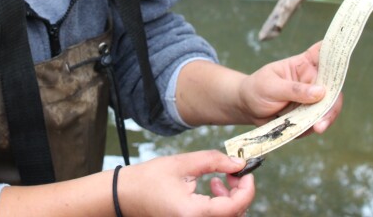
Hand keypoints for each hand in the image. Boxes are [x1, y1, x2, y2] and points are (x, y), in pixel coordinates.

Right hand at [119, 150, 254, 216]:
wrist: (126, 195)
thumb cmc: (149, 179)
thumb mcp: (183, 163)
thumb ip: (213, 161)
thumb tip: (238, 162)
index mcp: (194, 213)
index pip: (235, 206)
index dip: (247, 188)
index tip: (246, 171)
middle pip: (235, 214)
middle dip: (240, 192)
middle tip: (234, 171)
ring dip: (231, 199)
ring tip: (219, 178)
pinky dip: (221, 205)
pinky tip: (212, 187)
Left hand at [238, 41, 342, 133]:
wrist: (248, 108)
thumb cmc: (257, 89)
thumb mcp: (270, 86)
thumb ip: (293, 89)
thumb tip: (320, 92)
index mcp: (303, 65)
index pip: (323, 52)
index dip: (336, 49)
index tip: (345, 48)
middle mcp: (313, 80)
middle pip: (334, 86)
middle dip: (332, 101)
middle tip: (324, 116)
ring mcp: (313, 98)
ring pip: (330, 106)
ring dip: (326, 118)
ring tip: (316, 127)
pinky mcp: (310, 114)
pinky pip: (319, 121)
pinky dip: (314, 126)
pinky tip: (305, 129)